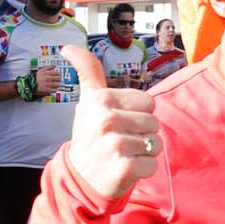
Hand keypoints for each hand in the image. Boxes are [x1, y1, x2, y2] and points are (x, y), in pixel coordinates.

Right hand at [34, 63, 62, 95]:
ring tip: (59, 84)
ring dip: (58, 84)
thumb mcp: (42, 70)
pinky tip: (56, 89)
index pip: (55, 72)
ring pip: (55, 84)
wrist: (31, 83)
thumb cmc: (37, 76)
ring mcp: (46, 84)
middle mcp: (46, 78)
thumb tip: (55, 65)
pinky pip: (52, 90)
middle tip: (60, 79)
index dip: (59, 73)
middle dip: (59, 79)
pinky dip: (55, 89)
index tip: (60, 74)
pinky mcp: (45, 89)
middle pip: (56, 78)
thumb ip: (48, 67)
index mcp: (45, 73)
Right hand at [59, 42, 160, 199]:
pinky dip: (143, 169)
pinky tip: (125, 168)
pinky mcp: (124, 167)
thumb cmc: (90, 134)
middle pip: (154, 122)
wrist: (80, 176)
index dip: (138, 114)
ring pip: (156, 143)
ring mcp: (115, 144)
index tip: (119, 122)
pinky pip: (152, 164)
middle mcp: (107, 119)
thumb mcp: (88, 100)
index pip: (148, 102)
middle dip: (142, 134)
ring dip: (144, 152)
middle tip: (120, 141)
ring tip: (123, 154)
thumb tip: (68, 46)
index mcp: (102, 99)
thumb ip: (87, 71)